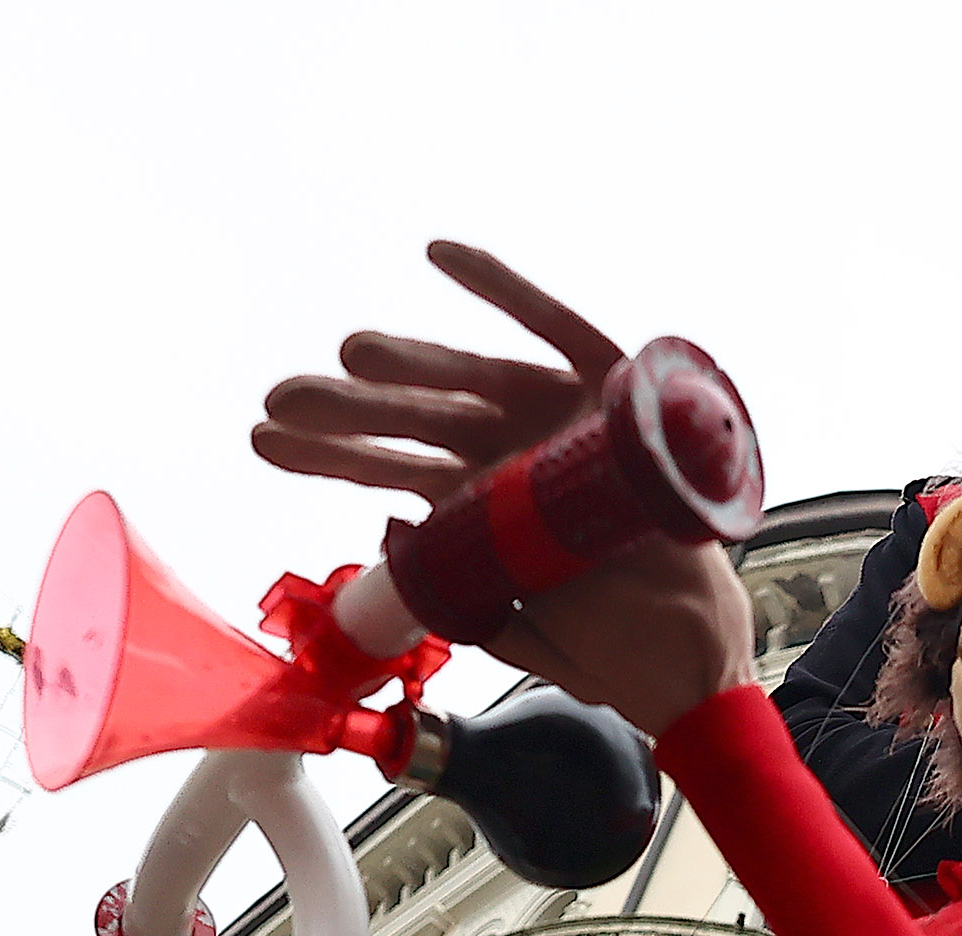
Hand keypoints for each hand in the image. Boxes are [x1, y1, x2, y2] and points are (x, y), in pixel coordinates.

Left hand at [253, 244, 755, 735]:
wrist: (695, 653)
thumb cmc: (608, 645)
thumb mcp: (512, 631)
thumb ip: (458, 597)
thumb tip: (395, 543)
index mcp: (475, 505)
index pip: (390, 471)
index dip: (330, 455)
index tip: (266, 439)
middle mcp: (507, 451)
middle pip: (415, 421)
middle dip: (347, 412)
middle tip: (282, 399)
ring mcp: (554, 415)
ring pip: (468, 378)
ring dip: (410, 361)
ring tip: (351, 353)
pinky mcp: (608, 386)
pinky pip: (553, 328)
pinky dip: (504, 290)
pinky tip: (441, 255)